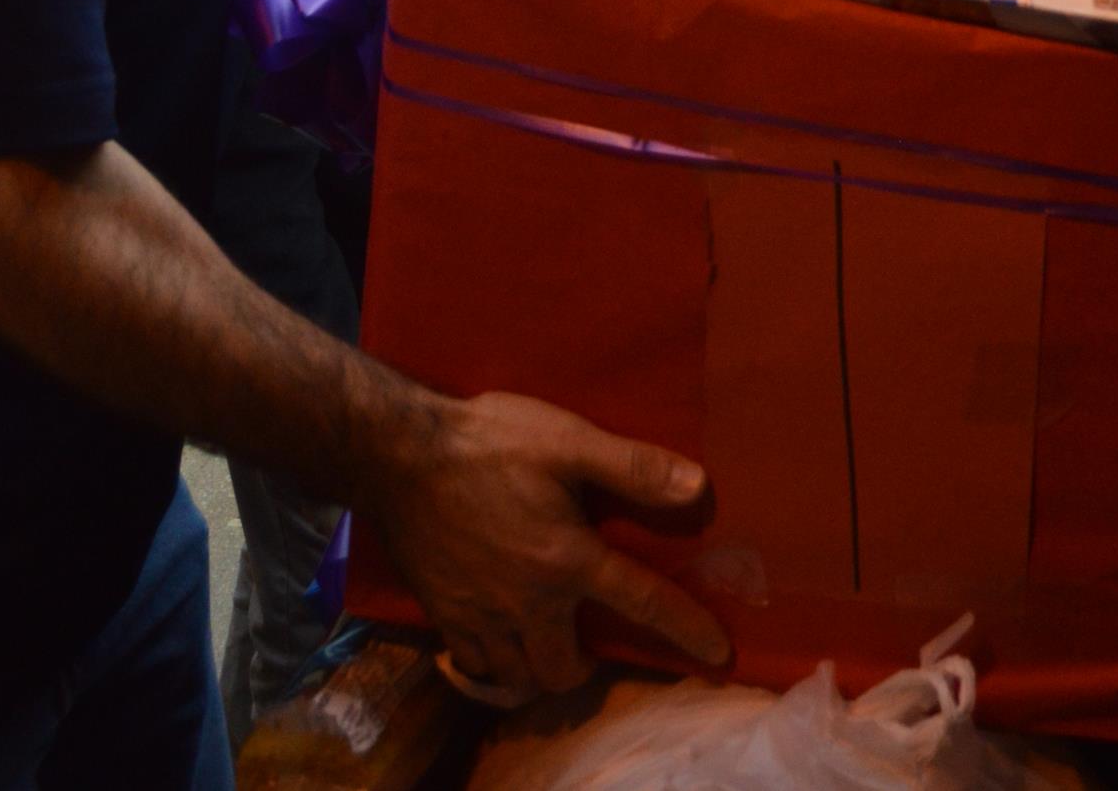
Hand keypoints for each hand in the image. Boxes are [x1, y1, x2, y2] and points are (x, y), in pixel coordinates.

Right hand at [359, 389, 727, 698]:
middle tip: (587, 639)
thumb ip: (633, 469)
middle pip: (566, 669)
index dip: (686, 629)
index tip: (718, 653)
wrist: (399, 455)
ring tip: (545, 643)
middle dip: (583, 665)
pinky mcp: (443, 616)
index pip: (642, 603)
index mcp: (568, 560)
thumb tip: (698, 488)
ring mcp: (481, 616)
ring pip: (519, 678)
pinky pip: (475, 667)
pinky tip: (496, 639)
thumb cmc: (490, 442)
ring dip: (538, 670)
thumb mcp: (568, 441)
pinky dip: (493, 665)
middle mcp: (529, 603)